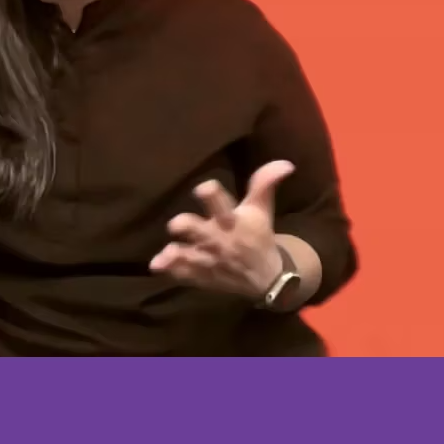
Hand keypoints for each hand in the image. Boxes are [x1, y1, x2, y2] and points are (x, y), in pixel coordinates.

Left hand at [150, 160, 294, 298]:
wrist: (267, 280)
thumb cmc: (258, 237)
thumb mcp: (261, 211)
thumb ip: (263, 184)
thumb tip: (286, 163)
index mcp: (233, 221)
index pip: (221, 204)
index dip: (212, 194)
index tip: (204, 189)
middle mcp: (218, 239)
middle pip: (198, 231)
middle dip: (187, 226)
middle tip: (177, 224)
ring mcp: (208, 260)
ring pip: (188, 256)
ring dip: (177, 254)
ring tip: (167, 253)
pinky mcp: (200, 276)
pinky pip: (181, 274)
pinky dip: (170, 271)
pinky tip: (157, 266)